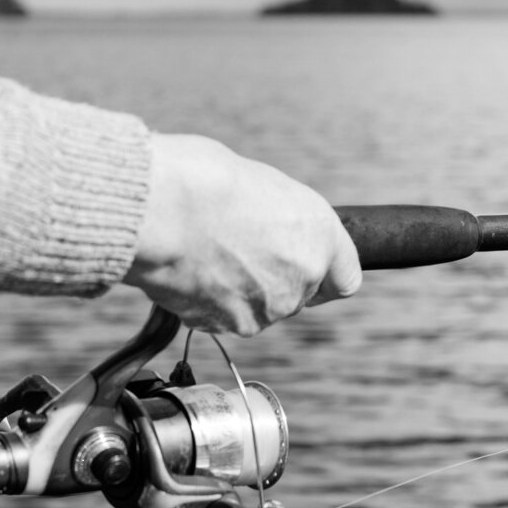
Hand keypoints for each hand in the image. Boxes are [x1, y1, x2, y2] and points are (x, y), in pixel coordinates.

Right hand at [123, 133, 362, 335]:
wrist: (162, 210)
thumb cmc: (204, 181)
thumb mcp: (260, 186)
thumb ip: (278, 221)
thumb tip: (268, 235)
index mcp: (320, 236)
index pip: (344, 279)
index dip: (323, 274)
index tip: (301, 266)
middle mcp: (302, 280)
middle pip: (295, 294)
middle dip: (270, 277)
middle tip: (234, 245)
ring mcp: (266, 309)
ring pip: (258, 308)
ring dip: (237, 290)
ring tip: (206, 252)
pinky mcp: (227, 326)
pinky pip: (221, 316)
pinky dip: (207, 300)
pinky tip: (190, 268)